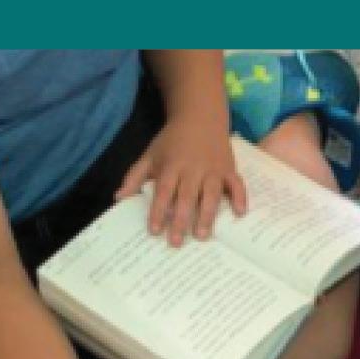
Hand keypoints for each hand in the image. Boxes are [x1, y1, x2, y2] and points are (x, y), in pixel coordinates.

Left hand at [117, 116, 247, 245]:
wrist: (200, 116)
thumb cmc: (172, 141)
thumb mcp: (150, 154)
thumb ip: (135, 176)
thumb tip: (118, 198)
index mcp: (172, 165)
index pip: (164, 191)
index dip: (159, 211)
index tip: (155, 230)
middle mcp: (193, 168)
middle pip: (187, 196)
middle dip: (181, 220)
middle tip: (176, 242)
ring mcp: (213, 169)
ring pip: (211, 194)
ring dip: (207, 215)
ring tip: (202, 235)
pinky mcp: (229, 169)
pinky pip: (237, 184)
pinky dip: (240, 198)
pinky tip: (240, 214)